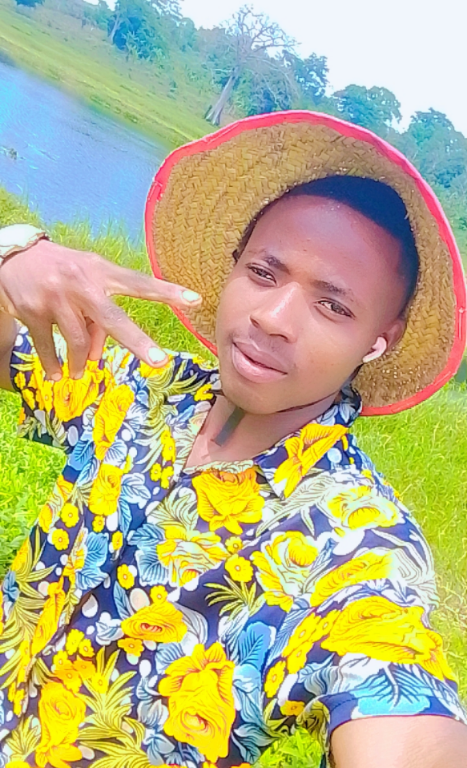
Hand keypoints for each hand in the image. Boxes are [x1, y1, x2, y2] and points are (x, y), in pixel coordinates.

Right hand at [0, 239, 201, 379]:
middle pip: (113, 319)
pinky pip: (47, 347)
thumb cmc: (63, 271)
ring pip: (78, 341)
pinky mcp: (32, 312)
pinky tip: (56, 375)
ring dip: (81, 362)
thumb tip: (99, 356)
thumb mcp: (87, 280)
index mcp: (101, 271)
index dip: (167, 292)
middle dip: (137, 342)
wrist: (14, 257)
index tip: (195, 300)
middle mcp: (82, 284)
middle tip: (159, 361)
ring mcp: (56, 298)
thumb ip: (100, 314)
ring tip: (80, 372)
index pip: (139, 283)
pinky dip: (53, 365)